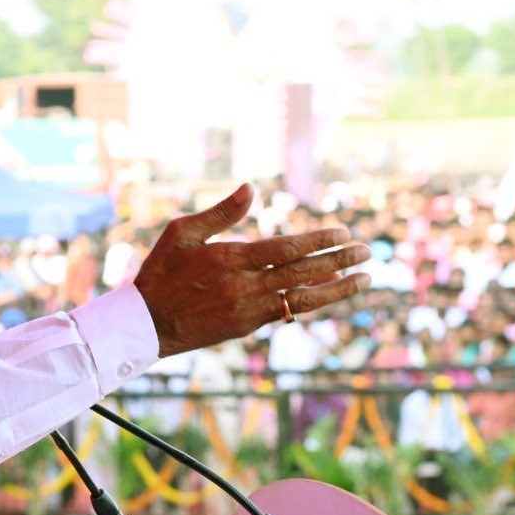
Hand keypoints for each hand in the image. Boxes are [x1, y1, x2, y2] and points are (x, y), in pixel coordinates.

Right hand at [135, 183, 369, 356]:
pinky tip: (330, 292)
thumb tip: (252, 188)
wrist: (147, 324)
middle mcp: (244, 286)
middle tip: (367, 250)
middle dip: (340, 260)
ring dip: (338, 289)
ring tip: (365, 279)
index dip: (319, 241)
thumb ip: (220, 212)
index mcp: (229, 259)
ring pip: (303, 299)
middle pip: (302, 272)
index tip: (343, 232)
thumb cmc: (162, 271)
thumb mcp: (182, 233)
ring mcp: (248, 309)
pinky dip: (313, 301)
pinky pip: (288, 312)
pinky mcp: (248, 326)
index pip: (286, 249)